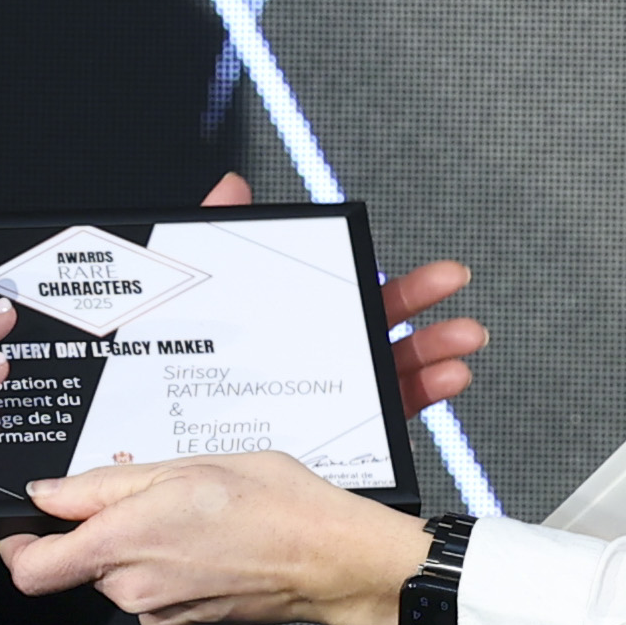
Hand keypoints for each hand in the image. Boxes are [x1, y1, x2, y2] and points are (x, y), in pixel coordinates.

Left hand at [1, 450, 431, 624]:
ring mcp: (161, 615)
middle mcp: (132, 590)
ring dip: (141, 550)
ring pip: (121, 579)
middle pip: (82, 567)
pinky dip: (170, 571)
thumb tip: (48, 495)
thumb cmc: (273, 505)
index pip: (30, 569)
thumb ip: (102, 486)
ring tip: (194, 518)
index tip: (27, 525)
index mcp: (121, 544)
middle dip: (102, 533)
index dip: (19, 546)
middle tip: (150, 496)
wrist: (332, 558)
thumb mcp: (182, 467)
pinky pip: (156, 597)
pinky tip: (210, 546)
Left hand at [194, 170, 486, 414]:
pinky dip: (420, 399)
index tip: (434, 275)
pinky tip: (444, 381)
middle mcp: (325, 359)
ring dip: (434, 355)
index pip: (355, 301)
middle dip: (423, 307)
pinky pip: (384, 418)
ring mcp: (336, 399)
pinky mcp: (337, 438)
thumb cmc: (179, 369)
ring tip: (462, 342)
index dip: (397, 289)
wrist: (163, 436)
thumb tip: (231, 186)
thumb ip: (214, 237)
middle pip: (383, 330)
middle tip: (452, 284)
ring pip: (394, 374)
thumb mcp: (191, 295)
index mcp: (301, 324)